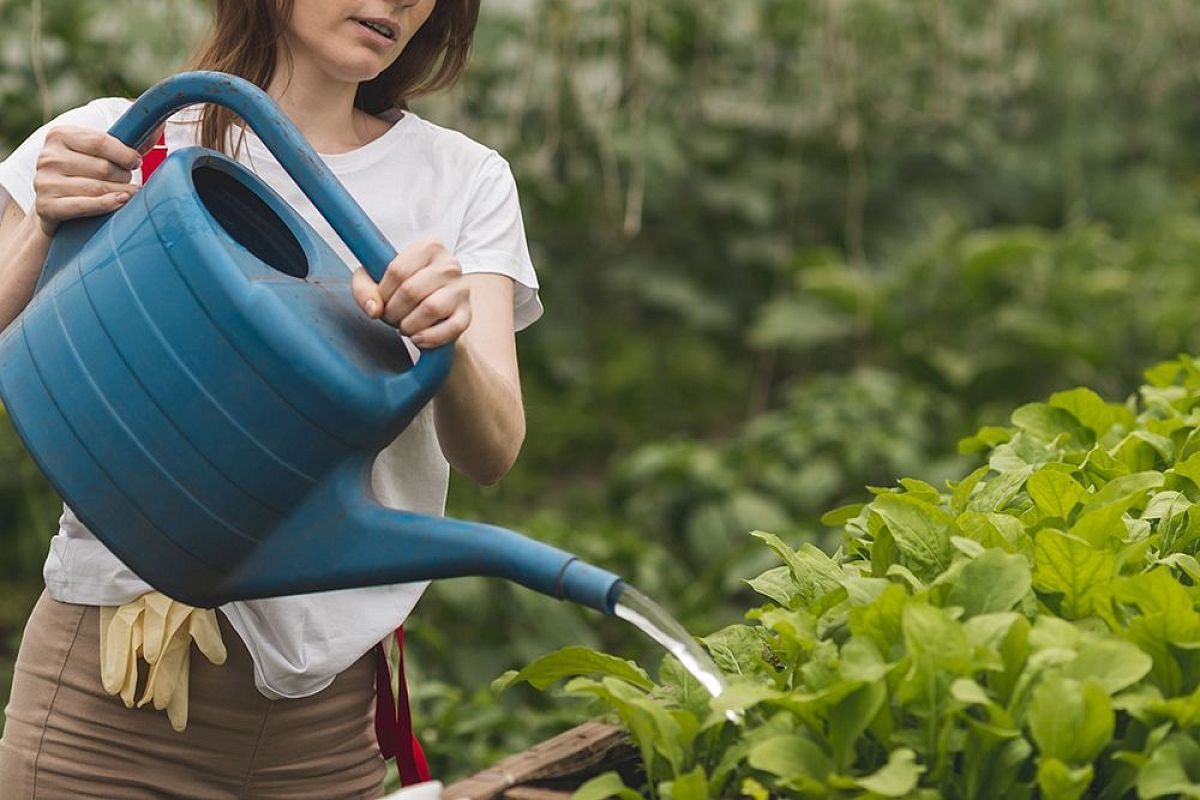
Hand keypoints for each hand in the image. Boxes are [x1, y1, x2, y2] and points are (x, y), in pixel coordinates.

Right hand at [32, 125, 144, 236]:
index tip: (137, 161)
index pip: (101, 142)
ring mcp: (45, 182)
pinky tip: (121, 202)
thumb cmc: (84, 175)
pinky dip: (106, 204)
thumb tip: (159, 123)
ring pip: (99, 188)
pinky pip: (84, 206)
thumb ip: (127, 141)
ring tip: (129, 195)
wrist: (55, 206)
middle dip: (124, 176)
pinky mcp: (47, 206)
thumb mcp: (98, 153)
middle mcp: (49, 157)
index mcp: (60, 135)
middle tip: (127, 182)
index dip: (125, 154)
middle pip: (103, 168)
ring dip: (121, 193)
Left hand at [351, 238, 471, 347]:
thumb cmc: (402, 287)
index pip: (397, 270)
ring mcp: (461, 289)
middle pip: (411, 291)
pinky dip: (429, 338)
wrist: (432, 302)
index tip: (381, 300)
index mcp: (429, 246)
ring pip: (430, 309)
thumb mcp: (374, 278)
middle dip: (393, 312)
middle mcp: (450, 264)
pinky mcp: (467, 313)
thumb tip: (374, 309)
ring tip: (404, 327)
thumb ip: (364, 288)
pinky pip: (450, 329)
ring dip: (409, 325)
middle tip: (391, 317)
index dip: (382, 292)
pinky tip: (418, 339)